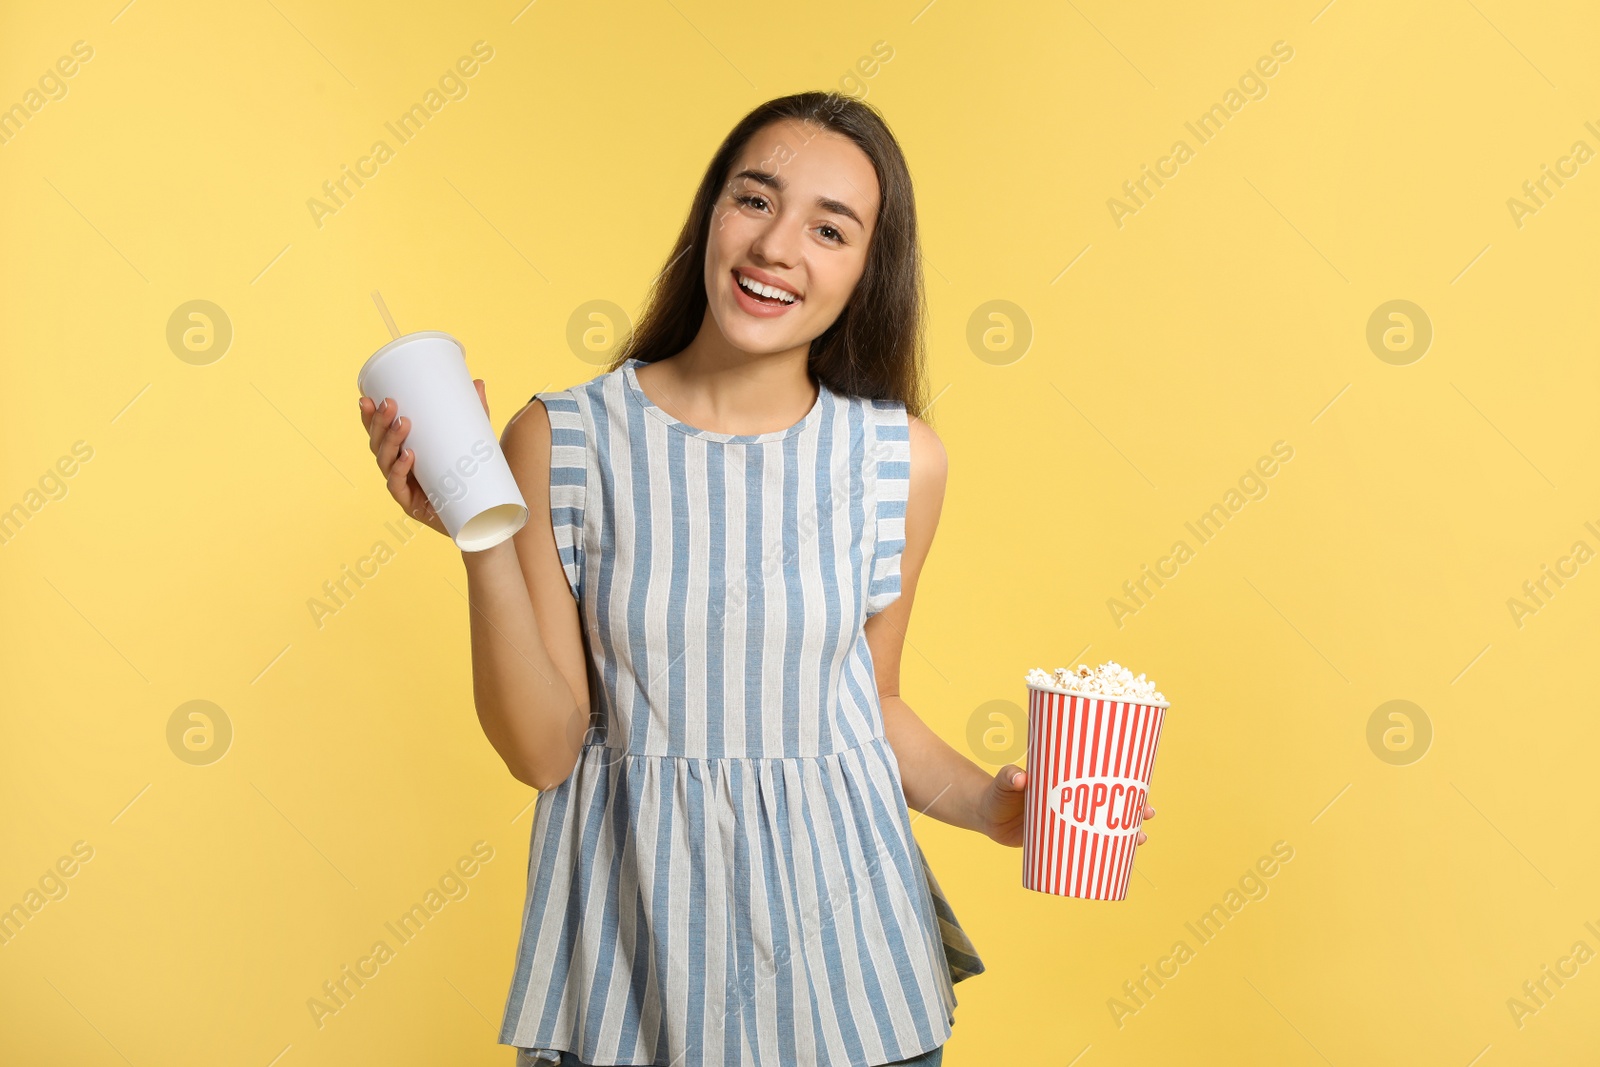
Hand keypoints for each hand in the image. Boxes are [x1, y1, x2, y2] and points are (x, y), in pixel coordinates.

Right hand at [359, 378, 489, 536]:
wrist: (482, 520)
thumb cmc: (470, 478)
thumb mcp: (473, 441)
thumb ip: (475, 413)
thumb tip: (478, 381)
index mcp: (403, 454)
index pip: (379, 434)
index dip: (369, 417)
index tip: (366, 396)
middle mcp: (398, 470)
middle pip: (378, 445)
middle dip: (379, 423)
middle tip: (390, 403)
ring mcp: (403, 488)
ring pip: (385, 463)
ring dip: (391, 441)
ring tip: (404, 423)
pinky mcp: (412, 506)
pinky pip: (399, 487)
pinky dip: (401, 470)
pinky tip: (408, 456)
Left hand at [979, 765, 1156, 847]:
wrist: (984, 814)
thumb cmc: (997, 791)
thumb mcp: (1004, 781)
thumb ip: (1008, 777)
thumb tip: (1019, 777)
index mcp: (1066, 783)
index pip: (1101, 782)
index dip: (1125, 785)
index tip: (1143, 791)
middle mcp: (1073, 803)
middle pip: (1110, 805)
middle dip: (1133, 810)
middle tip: (1147, 816)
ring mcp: (1067, 824)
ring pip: (1103, 829)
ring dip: (1124, 835)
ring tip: (1139, 841)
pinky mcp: (1058, 843)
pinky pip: (1084, 849)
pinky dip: (1101, 856)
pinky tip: (1115, 865)